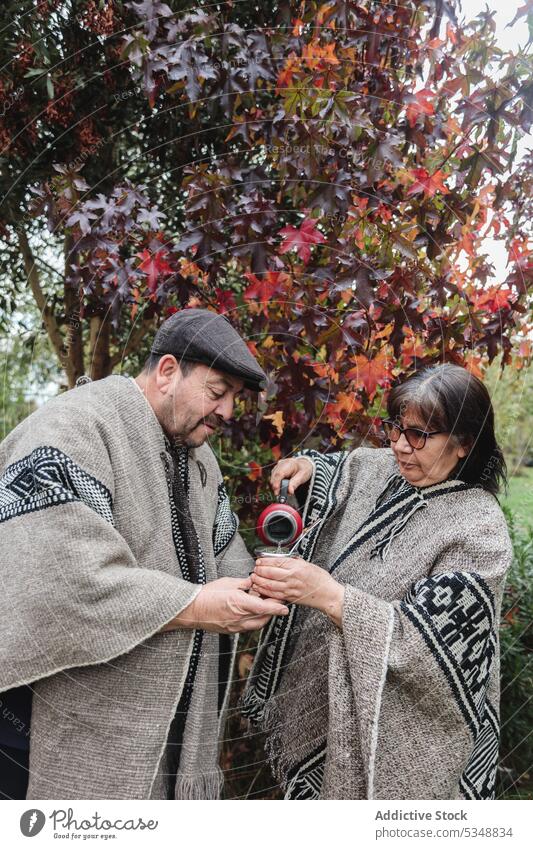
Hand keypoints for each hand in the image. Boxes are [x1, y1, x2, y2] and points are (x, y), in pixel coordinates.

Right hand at [161, 576, 288, 633]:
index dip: (277, 608)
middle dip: (272, 610)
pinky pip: (248, 627)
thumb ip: (243, 583)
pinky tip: (252, 612)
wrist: (192, 609)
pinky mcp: (231, 630)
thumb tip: (253, 582)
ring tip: (264, 605)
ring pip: (257, 624)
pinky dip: (254, 620)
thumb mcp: (228, 583)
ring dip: (264, 616)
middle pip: (264, 617)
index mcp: (239, 603)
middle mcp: (239, 618)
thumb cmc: (207, 595)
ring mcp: (235, 626)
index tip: (286, 608)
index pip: (264, 608)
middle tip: (276, 601)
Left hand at [251, 557, 344, 627]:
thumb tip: (282, 558)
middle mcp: (292, 578)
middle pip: (270, 573)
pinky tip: (259, 588)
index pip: (276, 562)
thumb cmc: (321, 579)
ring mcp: (290, 589)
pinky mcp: (290, 598)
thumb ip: (294, 561)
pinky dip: (264, 591)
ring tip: (253, 578)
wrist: (328, 594)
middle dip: (259, 570)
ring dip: (259, 581)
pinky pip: (274, 594)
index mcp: (296, 567)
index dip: (265, 561)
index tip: (259, 560)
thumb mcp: (308, 564)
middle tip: (254, 568)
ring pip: (269, 585)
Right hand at [270, 456, 313, 496]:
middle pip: (274, 476)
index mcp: (289, 464)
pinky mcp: (276, 470)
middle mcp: (281, 464)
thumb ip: (295, 483)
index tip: (276, 491)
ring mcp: (277, 466)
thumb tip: (290, 491)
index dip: (276, 483)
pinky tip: (281, 488)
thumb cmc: (303, 469)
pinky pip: (273, 478)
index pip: (279, 473)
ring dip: (276, 486)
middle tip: (279, 494)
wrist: (303, 465)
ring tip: (282, 492)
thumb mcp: (303, 476)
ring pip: (272, 478)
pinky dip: (276, 484)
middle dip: (275, 486)